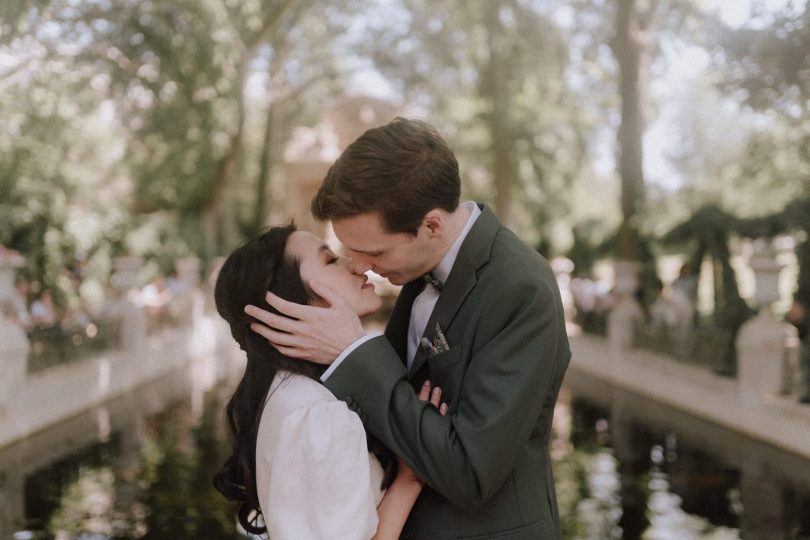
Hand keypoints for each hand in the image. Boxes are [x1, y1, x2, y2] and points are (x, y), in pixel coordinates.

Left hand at [244, 280, 364, 363]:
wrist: (353, 352)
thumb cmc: (349, 326)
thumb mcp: (341, 304)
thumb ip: (326, 291)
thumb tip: (312, 281)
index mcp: (311, 316)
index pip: (285, 307)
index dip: (273, 300)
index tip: (266, 294)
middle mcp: (303, 330)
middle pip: (275, 322)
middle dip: (259, 314)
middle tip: (247, 309)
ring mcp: (302, 344)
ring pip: (276, 338)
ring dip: (262, 331)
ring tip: (252, 325)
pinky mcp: (304, 354)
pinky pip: (284, 350)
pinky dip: (274, 344)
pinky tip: (270, 340)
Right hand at [396, 381, 447, 484]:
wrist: (409, 477)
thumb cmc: (401, 460)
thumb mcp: (396, 440)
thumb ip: (398, 427)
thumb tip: (396, 412)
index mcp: (406, 425)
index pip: (412, 404)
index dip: (418, 393)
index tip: (423, 384)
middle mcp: (415, 426)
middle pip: (422, 405)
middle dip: (427, 393)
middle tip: (430, 382)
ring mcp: (425, 432)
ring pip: (432, 411)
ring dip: (436, 400)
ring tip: (439, 389)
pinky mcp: (434, 439)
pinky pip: (440, 422)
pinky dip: (443, 413)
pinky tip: (445, 406)